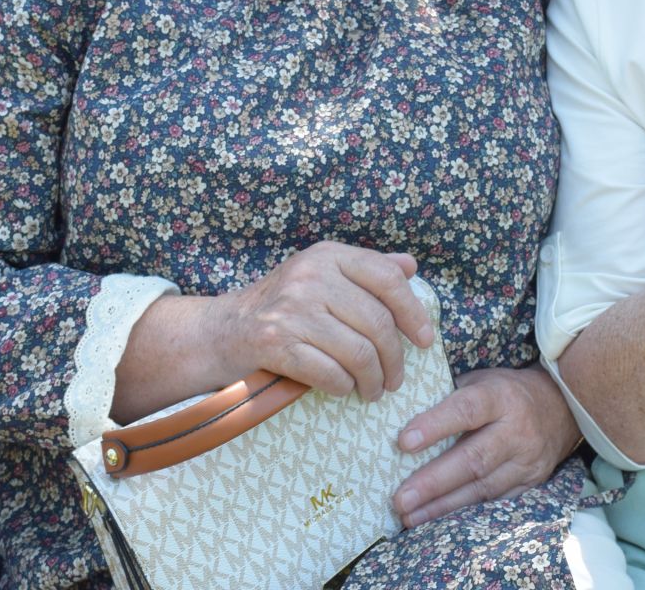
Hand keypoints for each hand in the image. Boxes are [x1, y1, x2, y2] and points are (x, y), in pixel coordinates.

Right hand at [216, 242, 433, 400]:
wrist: (220, 330)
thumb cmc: (280, 305)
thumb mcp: (320, 275)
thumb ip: (365, 271)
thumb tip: (410, 265)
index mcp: (327, 255)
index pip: (387, 278)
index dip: (413, 312)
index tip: (425, 340)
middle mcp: (310, 276)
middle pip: (378, 323)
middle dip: (395, 360)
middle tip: (395, 380)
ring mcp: (291, 309)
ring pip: (358, 353)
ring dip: (373, 381)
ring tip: (373, 390)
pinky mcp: (275, 343)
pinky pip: (330, 374)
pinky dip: (343, 388)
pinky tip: (342, 389)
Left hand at [391, 367, 578, 527]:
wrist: (561, 407)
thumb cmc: (506, 392)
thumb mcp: (482, 380)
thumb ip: (450, 396)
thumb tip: (403, 415)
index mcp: (500, 397)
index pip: (466, 410)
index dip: (435, 426)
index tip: (404, 442)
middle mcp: (516, 430)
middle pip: (473, 459)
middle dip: (433, 482)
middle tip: (401, 498)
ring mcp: (526, 461)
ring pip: (482, 487)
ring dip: (443, 505)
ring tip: (410, 516)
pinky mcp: (530, 483)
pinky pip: (494, 502)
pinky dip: (464, 512)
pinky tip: (437, 520)